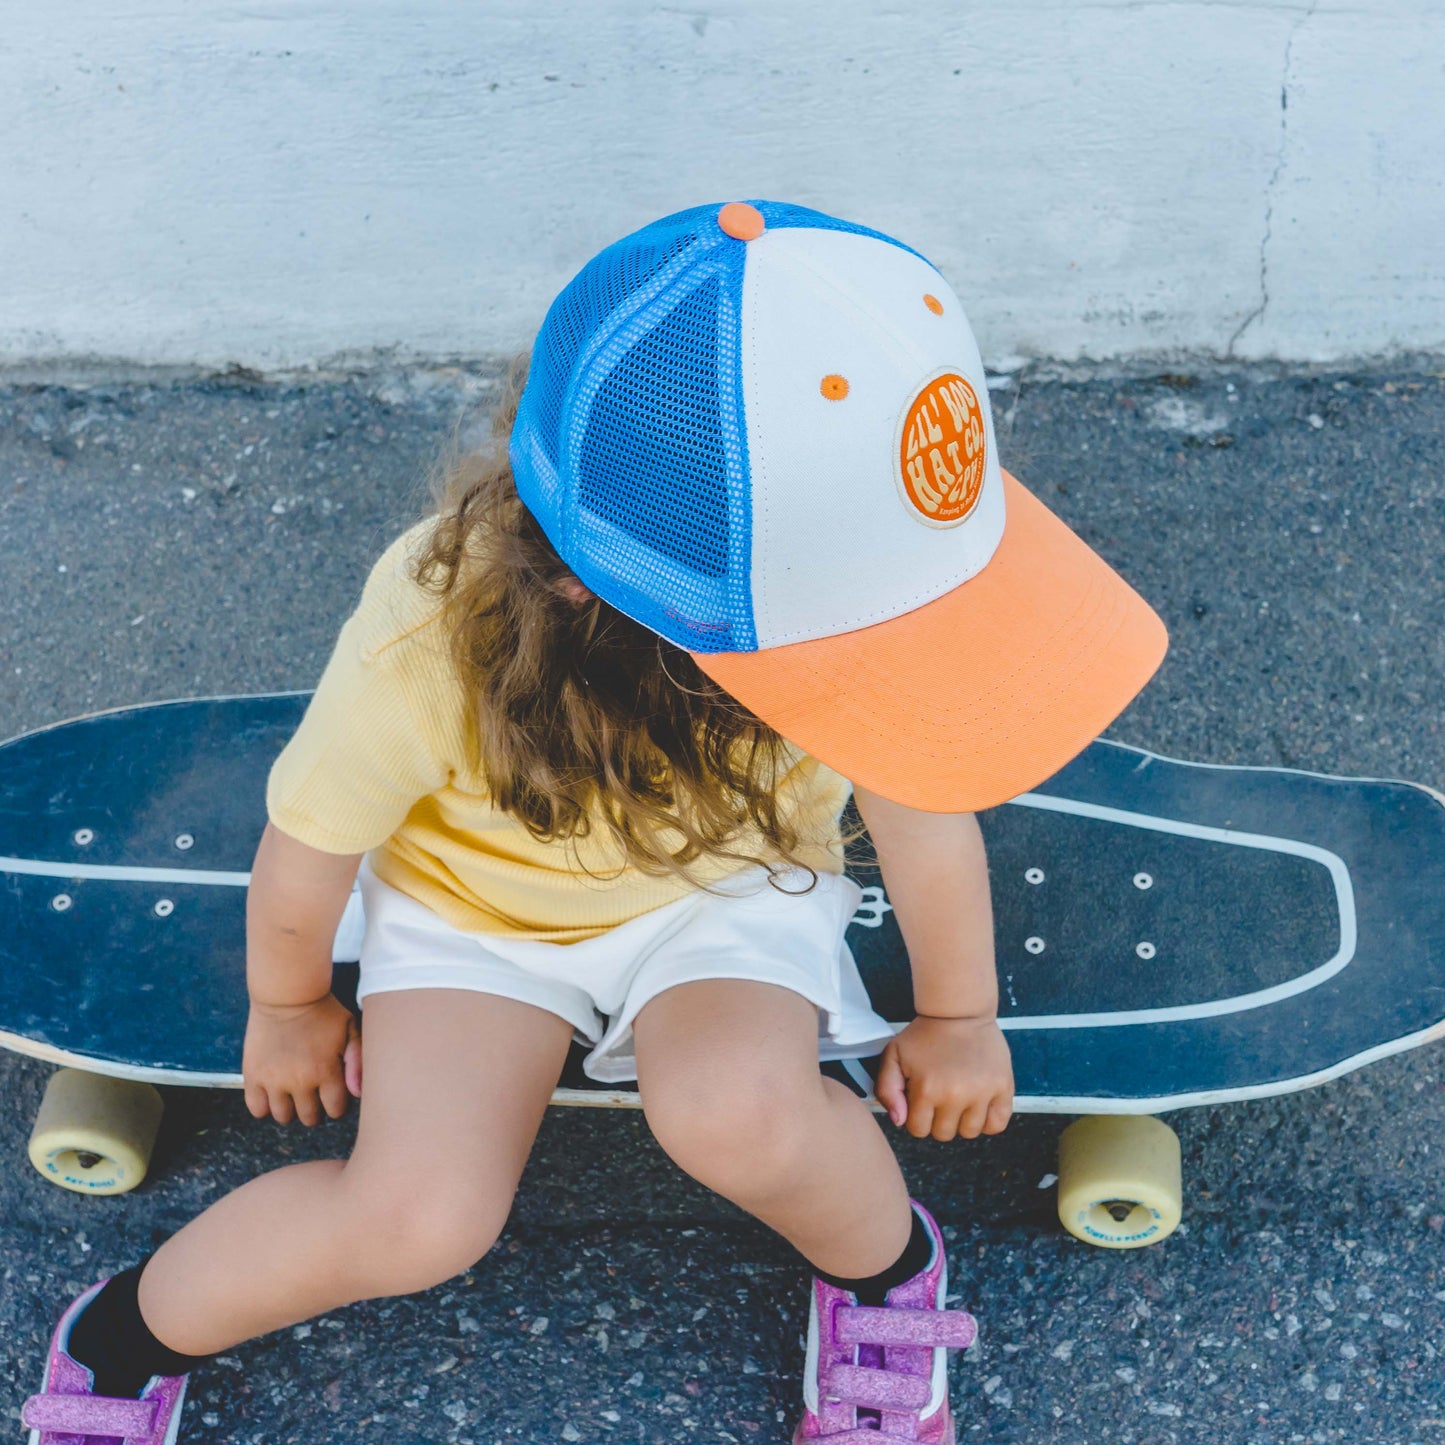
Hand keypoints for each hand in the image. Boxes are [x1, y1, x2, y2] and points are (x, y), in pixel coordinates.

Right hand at [242, 993, 361, 1125]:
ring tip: (294, 1094)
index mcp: (326, 1071)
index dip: (337, 1104)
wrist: (286, 993)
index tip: (334, 1095)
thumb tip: (357, 1093)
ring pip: (283, 1116)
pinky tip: (272, 1093)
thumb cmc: (323, 1011)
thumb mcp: (350, 1028)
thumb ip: (357, 1060)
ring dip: (291, 1109)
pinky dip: (264, 1107)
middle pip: (309, 1117)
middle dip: (315, 1109)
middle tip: (314, 1094)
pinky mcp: (252, 1075)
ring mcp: (274, 1080)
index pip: (335, 1109)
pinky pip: (256, 1108)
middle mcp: (299, 1081)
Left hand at [874, 1015, 1013, 1140]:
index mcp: (927, 1089)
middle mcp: (955, 1095)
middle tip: (940, 1096)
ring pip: (969, 1132)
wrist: (958, 1012)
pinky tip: (978, 1105)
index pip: (918, 1129)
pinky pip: (996, 1124)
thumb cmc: (925, 1035)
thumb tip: (899, 1121)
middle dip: (938, 1120)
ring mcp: (982, 1092)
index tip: (921, 1100)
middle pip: (944, 1134)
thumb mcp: (894, 1055)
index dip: (916, 1117)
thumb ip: (887, 1090)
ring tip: (959, 1098)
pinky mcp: (1003, 1087)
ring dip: (962, 1121)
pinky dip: (987, 1122)